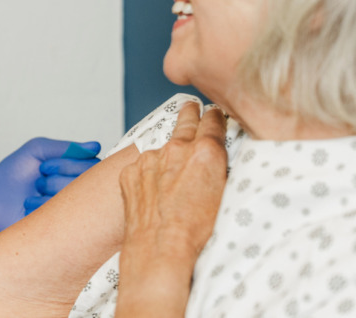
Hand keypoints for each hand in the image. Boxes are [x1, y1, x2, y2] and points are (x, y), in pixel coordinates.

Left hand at [0, 137, 101, 239]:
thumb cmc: (14, 173)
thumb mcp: (36, 150)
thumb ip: (64, 147)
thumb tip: (95, 146)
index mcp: (76, 174)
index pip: (93, 168)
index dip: (68, 166)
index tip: (44, 166)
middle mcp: (78, 194)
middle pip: (86, 187)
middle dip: (56, 181)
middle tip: (38, 181)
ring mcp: (69, 214)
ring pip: (75, 204)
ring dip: (48, 196)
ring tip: (31, 196)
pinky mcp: (59, 231)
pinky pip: (62, 221)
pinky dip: (41, 211)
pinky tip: (29, 210)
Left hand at [116, 103, 227, 317]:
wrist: (159, 249)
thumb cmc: (197, 232)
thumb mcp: (224, 195)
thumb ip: (220, 168)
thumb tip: (219, 156)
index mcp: (205, 152)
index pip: (213, 121)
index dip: (215, 116)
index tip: (215, 112)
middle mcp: (176, 149)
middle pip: (186, 120)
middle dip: (191, 113)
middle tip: (192, 106)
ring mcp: (150, 159)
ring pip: (162, 146)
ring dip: (169, 150)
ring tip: (174, 161)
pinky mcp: (130, 171)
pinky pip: (143, 166)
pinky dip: (149, 172)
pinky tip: (155, 190)